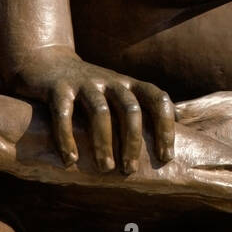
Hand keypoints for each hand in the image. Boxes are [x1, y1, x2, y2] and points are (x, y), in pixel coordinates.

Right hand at [10, 47, 174, 172]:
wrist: (49, 61)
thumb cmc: (90, 87)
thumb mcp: (119, 91)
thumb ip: (144, 105)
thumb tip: (182, 121)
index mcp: (129, 85)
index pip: (158, 99)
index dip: (166, 127)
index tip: (166, 156)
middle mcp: (111, 81)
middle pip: (130, 109)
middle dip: (133, 141)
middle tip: (131, 169)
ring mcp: (85, 83)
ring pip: (100, 112)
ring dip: (104, 143)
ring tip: (106, 168)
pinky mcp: (59, 88)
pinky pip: (64, 114)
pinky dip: (67, 137)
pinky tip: (70, 160)